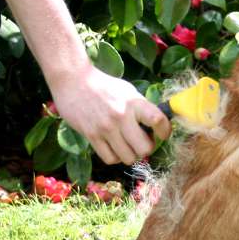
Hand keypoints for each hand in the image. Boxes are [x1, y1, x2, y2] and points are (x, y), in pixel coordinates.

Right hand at [51, 66, 171, 164]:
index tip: (162, 134)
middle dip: (146, 148)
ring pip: (128, 158)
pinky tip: (113, 147)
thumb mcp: (127, 91)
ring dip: (130, 155)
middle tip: (142, 142)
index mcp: (134, 102)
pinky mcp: (91, 136)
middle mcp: (122, 116)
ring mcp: (106, 128)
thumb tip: (157, 125)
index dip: (165, 131)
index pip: (158, 121)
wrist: (73, 80)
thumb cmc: (104, 86)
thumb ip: (141, 107)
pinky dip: (114, 157)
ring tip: (127, 146)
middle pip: (145, 148)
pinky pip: (110, 158)